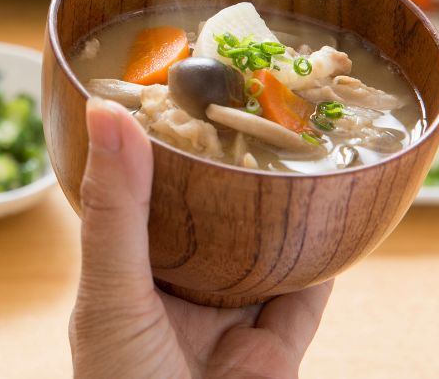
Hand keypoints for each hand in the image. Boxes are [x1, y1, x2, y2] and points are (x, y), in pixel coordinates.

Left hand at [71, 97, 332, 378]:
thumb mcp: (109, 290)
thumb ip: (115, 207)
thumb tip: (104, 110)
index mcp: (128, 271)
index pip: (143, 195)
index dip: (159, 146)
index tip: (176, 86)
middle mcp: (178, 289)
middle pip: (209, 218)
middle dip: (228, 172)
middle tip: (250, 103)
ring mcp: (228, 320)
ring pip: (261, 250)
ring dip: (279, 208)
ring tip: (296, 142)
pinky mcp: (277, 352)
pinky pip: (305, 296)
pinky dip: (322, 260)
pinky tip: (335, 213)